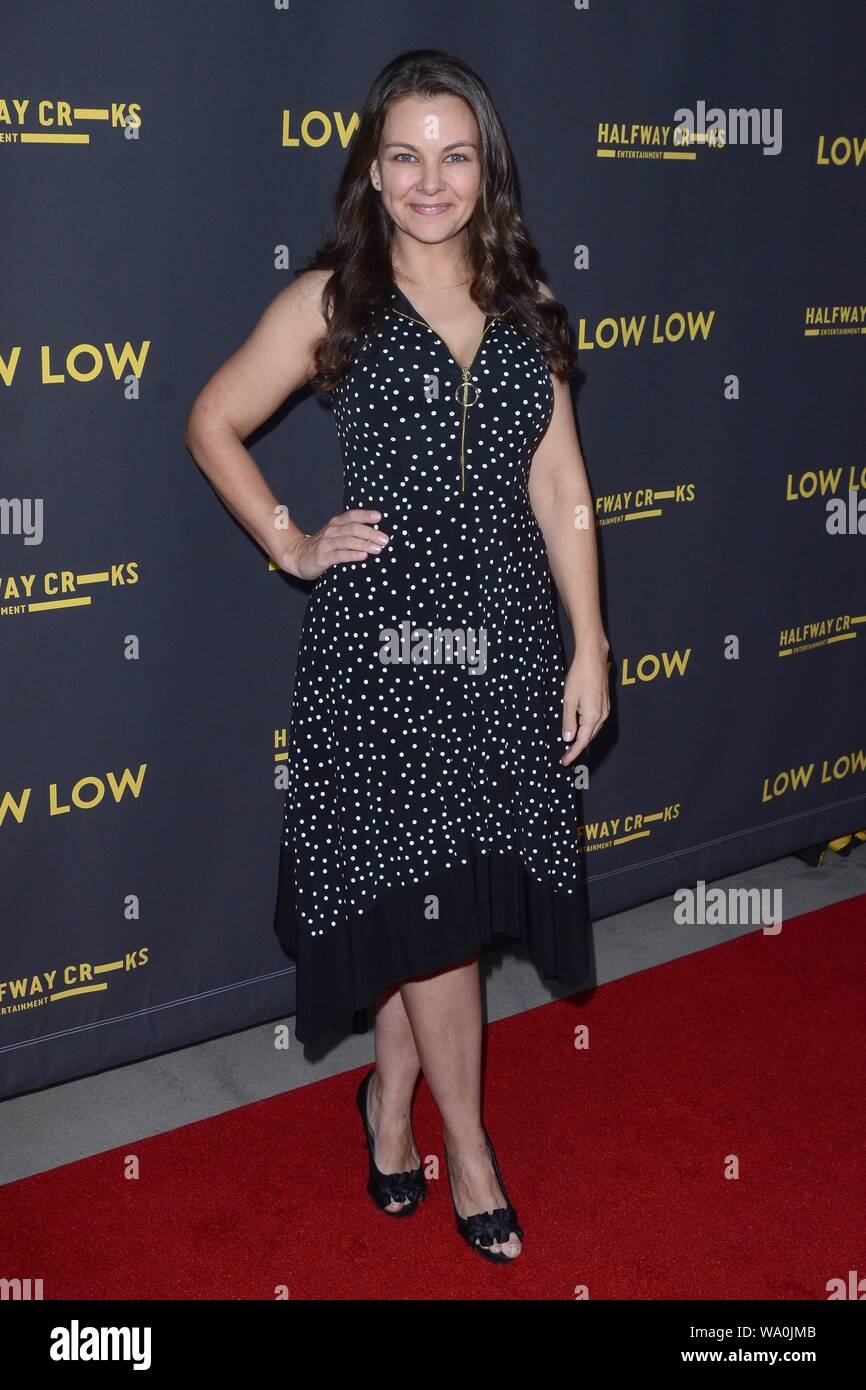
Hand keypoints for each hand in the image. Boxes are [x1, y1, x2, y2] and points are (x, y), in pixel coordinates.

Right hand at [282, 508, 388, 580]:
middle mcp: (331, 531)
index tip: (379, 517)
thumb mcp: (335, 535)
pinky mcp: (322, 558)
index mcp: (335, 524)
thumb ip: (351, 532)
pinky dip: (352, 555)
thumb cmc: (322, 547)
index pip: (352, 516)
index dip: (365, 515)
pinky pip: (339, 555)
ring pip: (347, 541)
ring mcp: (326, 544)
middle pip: (352, 529)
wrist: (297, 556)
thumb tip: (376, 534)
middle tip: (384, 539)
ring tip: (378, 548)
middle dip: (370, 533)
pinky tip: (363, 556)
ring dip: (364, 544)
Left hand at [560, 641, 609, 764]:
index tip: (564, 762)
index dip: (572, 753)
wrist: (594, 658)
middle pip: (588, 738)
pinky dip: (586, 729)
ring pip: (593, 730)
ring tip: (570, 746)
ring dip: (582, 738)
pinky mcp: (605, 704)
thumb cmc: (580, 676)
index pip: (581, 741)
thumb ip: (568, 720)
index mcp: (592, 716)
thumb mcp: (569, 699)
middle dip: (577, 748)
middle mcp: (602, 715)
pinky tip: (579, 728)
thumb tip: (568, 739)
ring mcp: (605, 710)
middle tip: (565, 757)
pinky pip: (595, 722)